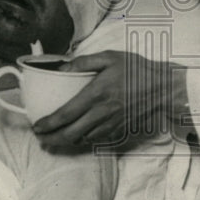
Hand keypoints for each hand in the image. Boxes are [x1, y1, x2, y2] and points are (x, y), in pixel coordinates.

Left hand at [32, 50, 187, 148]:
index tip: (36, 126)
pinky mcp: (119, 130)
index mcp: (96, 94)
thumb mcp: (109, 57)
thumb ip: (84, 61)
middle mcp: (101, 113)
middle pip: (70, 134)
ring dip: (65, 142)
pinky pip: (96, 140)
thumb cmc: (137, 69)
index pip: (66, 114)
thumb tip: (62, 68)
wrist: (163, 87)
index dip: (48, 124)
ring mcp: (111, 124)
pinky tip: (76, 137)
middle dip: (52, 139)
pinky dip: (83, 141)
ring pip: (82, 140)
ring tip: (53, 140)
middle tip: (41, 138)